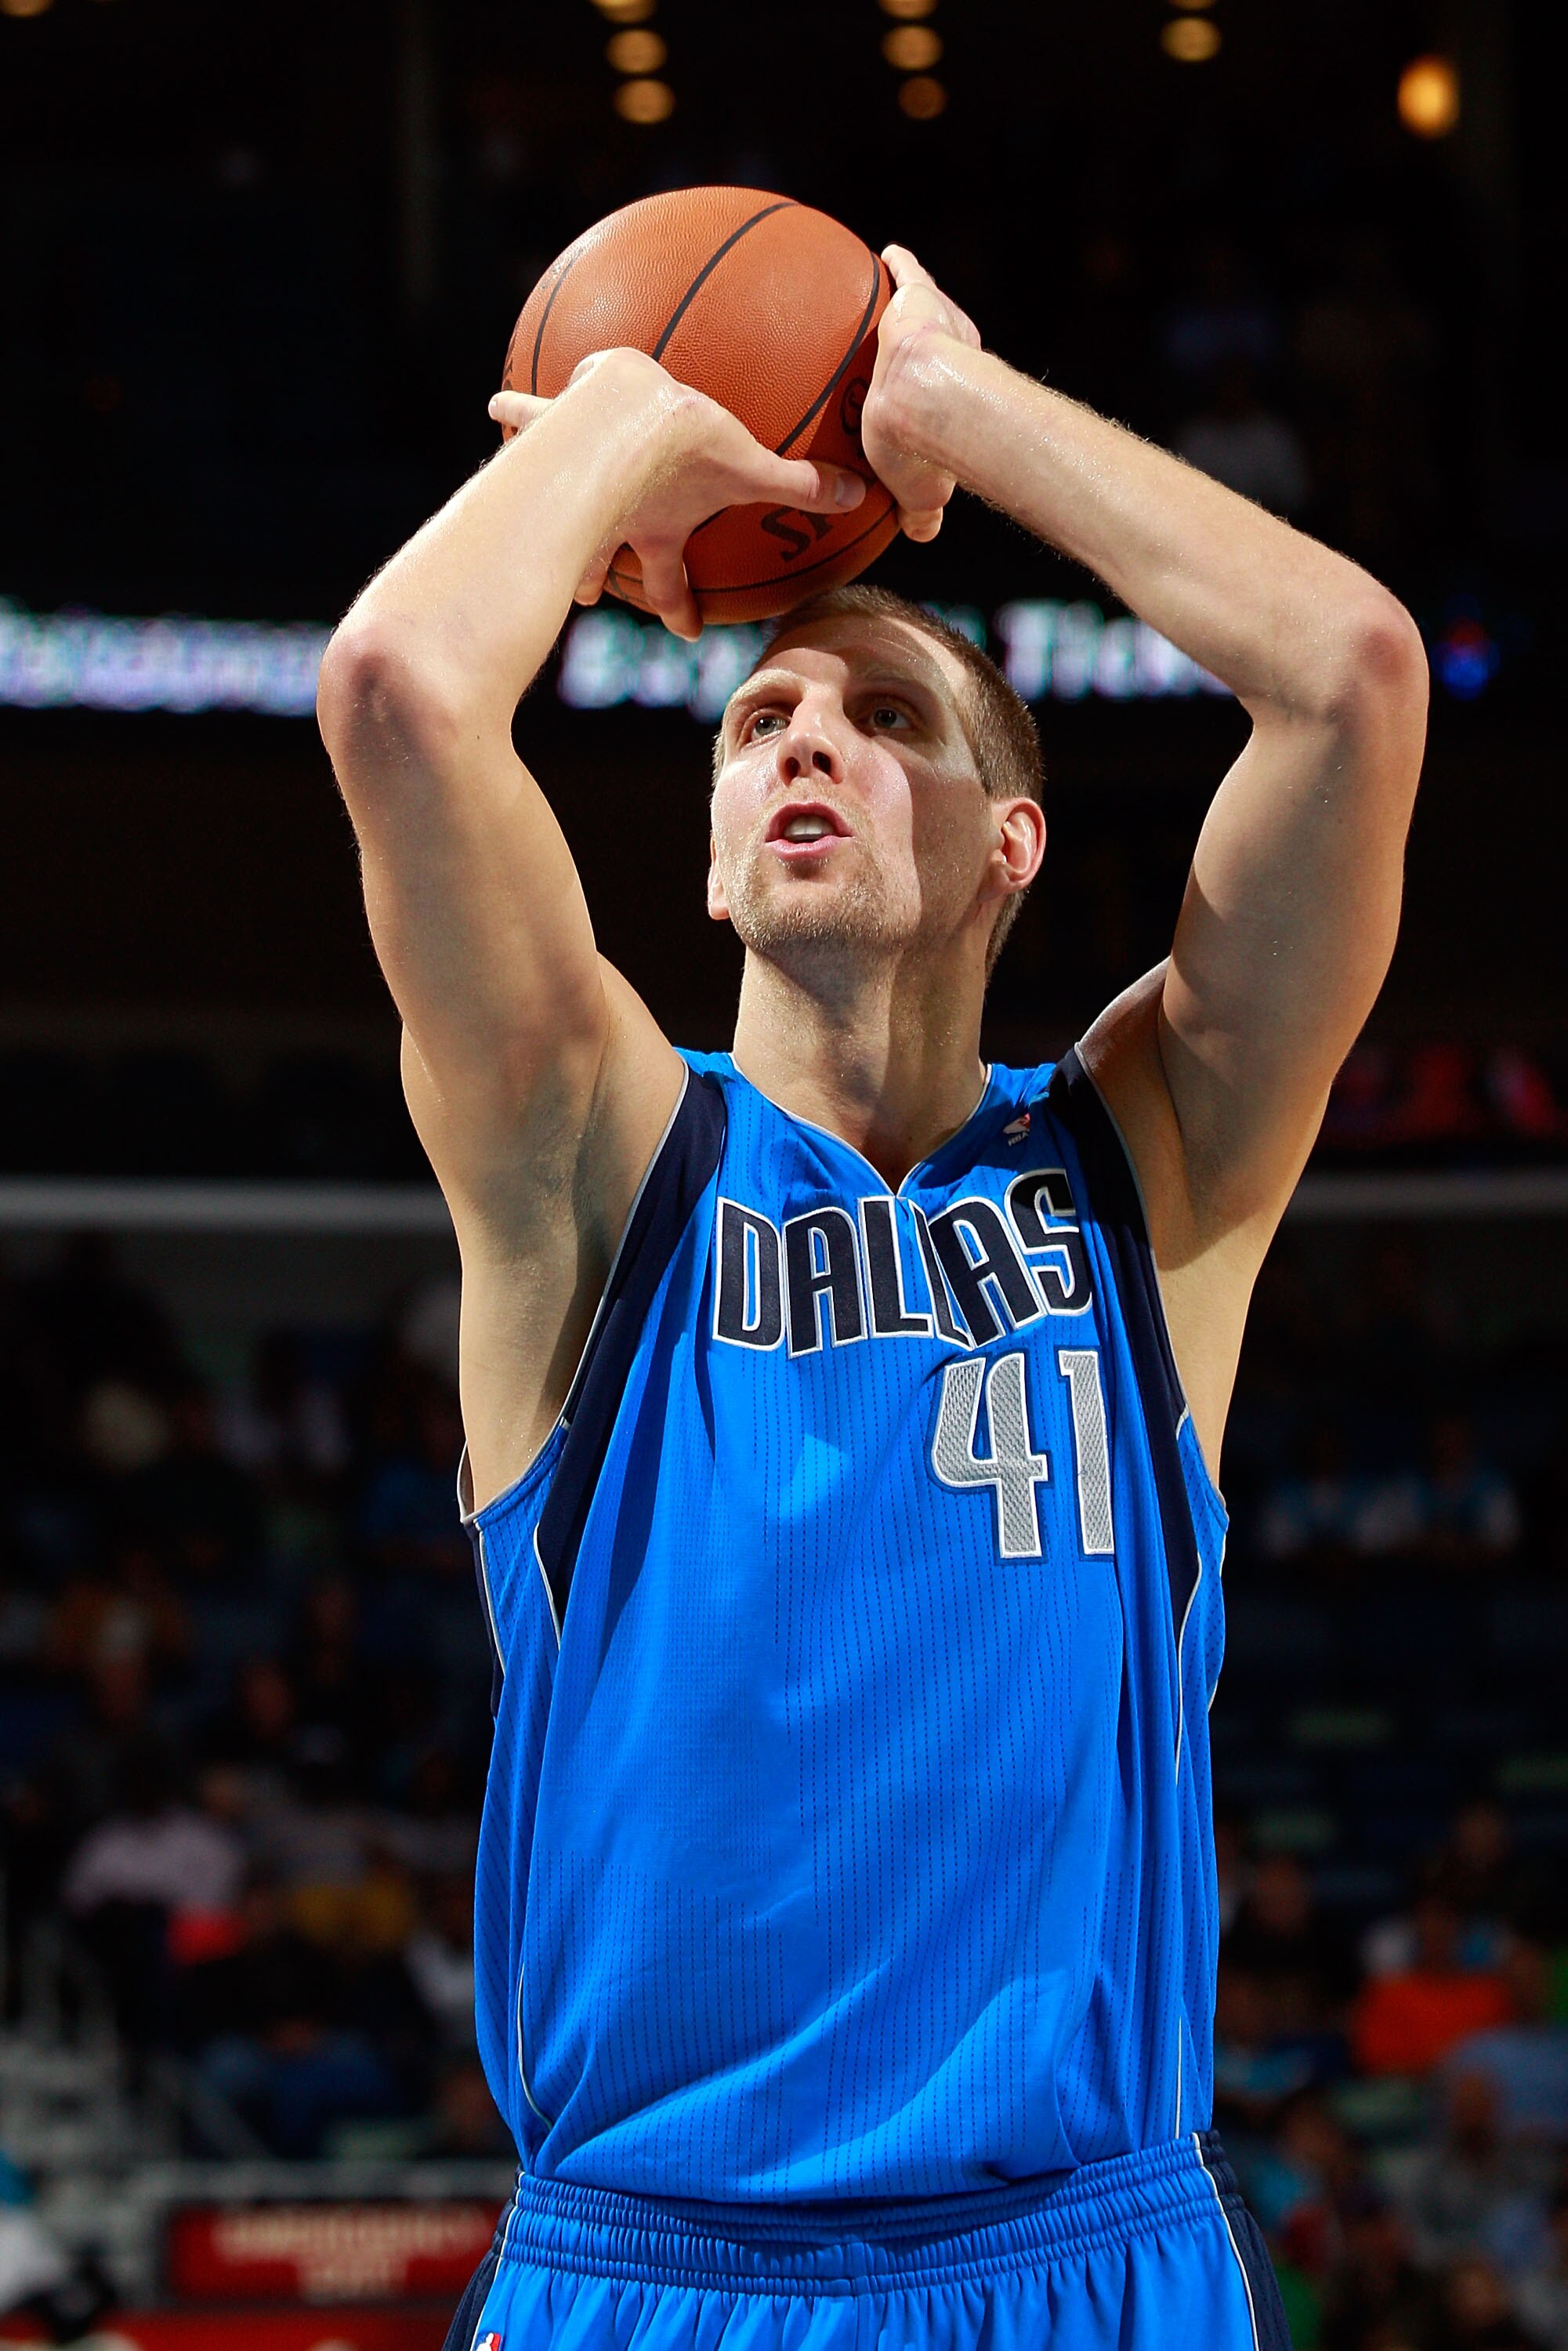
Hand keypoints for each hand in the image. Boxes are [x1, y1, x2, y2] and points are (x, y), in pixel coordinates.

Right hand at [489, 349, 864, 639]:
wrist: (615, 414)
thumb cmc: (681, 446)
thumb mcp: (749, 465)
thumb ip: (801, 482)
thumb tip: (863, 497)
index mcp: (656, 528)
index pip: (669, 585)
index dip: (680, 609)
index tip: (691, 630)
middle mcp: (610, 514)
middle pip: (602, 555)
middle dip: (596, 574)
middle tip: (592, 591)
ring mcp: (574, 479)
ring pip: (554, 500)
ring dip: (542, 500)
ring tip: (525, 500)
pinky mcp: (551, 429)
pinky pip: (532, 417)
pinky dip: (517, 410)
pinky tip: (497, 401)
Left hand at [860, 245, 980, 543]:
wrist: (923, 403)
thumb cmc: (923, 450)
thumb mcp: (920, 493)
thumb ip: (921, 510)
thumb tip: (921, 531)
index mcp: (954, 399)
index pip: (947, 396)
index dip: (938, 398)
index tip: (922, 400)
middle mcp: (953, 357)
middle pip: (937, 351)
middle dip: (927, 351)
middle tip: (903, 355)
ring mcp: (936, 326)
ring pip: (921, 314)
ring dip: (907, 308)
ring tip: (884, 306)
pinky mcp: (918, 300)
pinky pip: (907, 274)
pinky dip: (898, 265)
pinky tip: (885, 257)